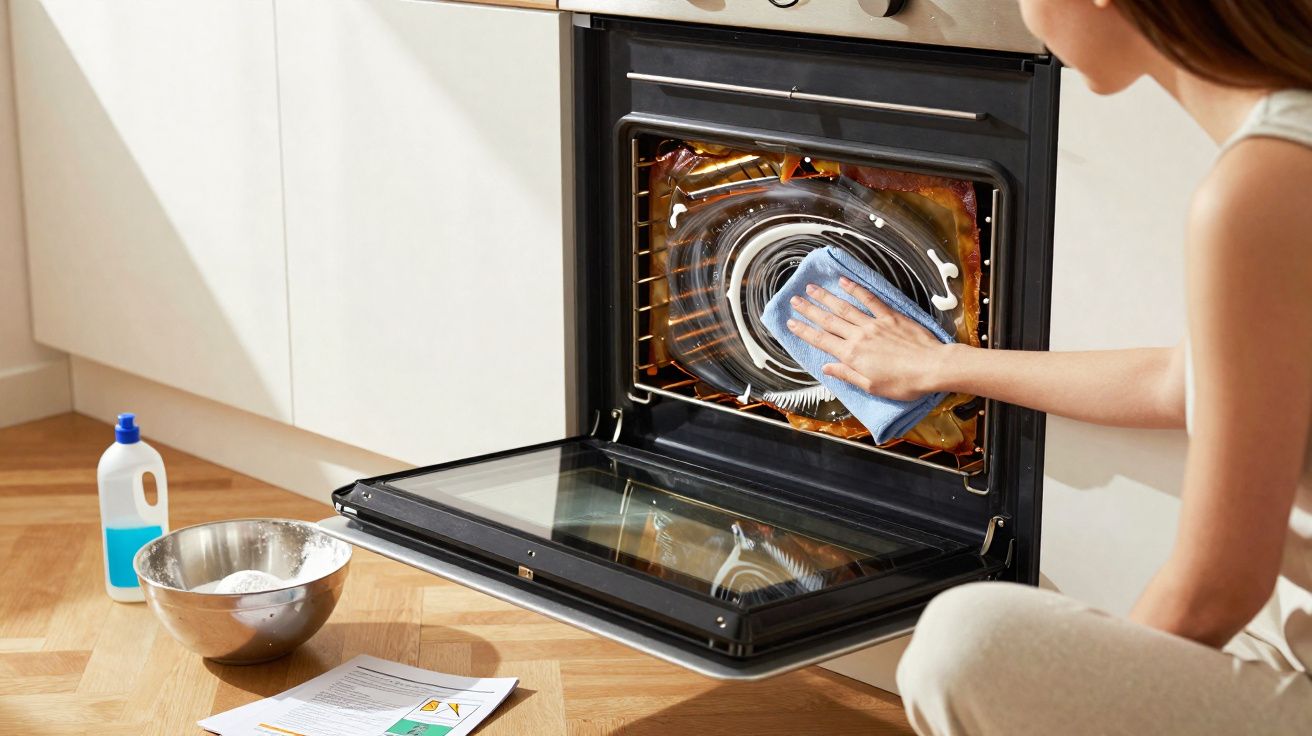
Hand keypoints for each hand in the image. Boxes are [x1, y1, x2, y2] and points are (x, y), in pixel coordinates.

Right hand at [785, 276, 958, 400]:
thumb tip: (826, 367)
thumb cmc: (904, 383)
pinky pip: (869, 300)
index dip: (803, 331)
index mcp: (852, 355)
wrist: (932, 367)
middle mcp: (859, 336)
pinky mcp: (890, 316)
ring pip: (845, 307)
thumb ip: (847, 374)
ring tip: (811, 288)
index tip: (790, 322)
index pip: (821, 340)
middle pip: (828, 320)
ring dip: (826, 297)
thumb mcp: (871, 387)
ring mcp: (874, 323)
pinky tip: (844, 282)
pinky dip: (856, 289)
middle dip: (809, 309)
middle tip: (794, 300)